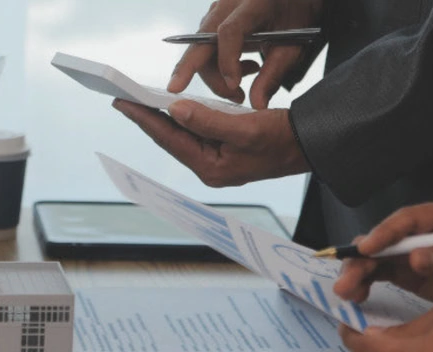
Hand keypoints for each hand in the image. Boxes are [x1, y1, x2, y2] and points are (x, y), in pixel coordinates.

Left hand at [114, 98, 308, 185]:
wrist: (309, 145)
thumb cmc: (282, 139)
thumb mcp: (244, 128)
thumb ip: (207, 121)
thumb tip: (175, 110)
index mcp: (211, 168)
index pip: (169, 139)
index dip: (144, 119)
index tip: (123, 104)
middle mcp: (210, 168)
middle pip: (171, 139)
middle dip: (148, 119)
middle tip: (125, 101)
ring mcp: (216, 162)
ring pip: (182, 137)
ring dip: (163, 120)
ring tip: (141, 104)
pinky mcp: (224, 153)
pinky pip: (196, 135)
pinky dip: (183, 121)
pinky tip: (173, 110)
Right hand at [168, 0, 323, 107]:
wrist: (288, 0)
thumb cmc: (293, 18)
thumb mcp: (291, 47)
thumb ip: (273, 75)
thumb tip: (256, 105)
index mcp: (253, 3)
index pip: (229, 31)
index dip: (228, 61)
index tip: (235, 86)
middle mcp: (228, 4)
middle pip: (201, 42)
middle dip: (195, 73)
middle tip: (227, 97)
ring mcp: (215, 11)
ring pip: (200, 50)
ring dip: (216, 74)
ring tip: (242, 85)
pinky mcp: (211, 20)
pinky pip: (203, 49)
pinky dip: (217, 67)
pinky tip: (240, 71)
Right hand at [333, 200, 432, 303]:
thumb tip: (415, 258)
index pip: (408, 220)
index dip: (384, 233)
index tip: (366, 249)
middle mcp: (420, 229)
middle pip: (383, 239)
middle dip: (361, 259)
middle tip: (346, 282)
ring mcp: (410, 248)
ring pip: (375, 256)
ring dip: (357, 272)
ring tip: (345, 293)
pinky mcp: (405, 268)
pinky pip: (379, 271)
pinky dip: (364, 282)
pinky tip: (356, 295)